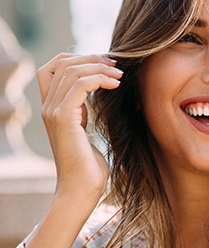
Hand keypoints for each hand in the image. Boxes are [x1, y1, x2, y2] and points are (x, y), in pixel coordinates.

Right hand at [37, 53, 122, 206]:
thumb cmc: (88, 164)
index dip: (78, 57)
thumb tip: (98, 91)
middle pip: (62, 62)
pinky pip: (80, 85)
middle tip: (116, 64)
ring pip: (71, 70)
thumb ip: (83, 110)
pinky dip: (100, 79)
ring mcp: (53, 111)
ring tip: (120, 75)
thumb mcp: (84, 129)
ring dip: (99, 67)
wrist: (82, 189)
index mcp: (52, 107)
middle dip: (92, 58)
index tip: (105, 63)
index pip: (53, 67)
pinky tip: (116, 85)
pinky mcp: (64, 119)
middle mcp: (48, 106)